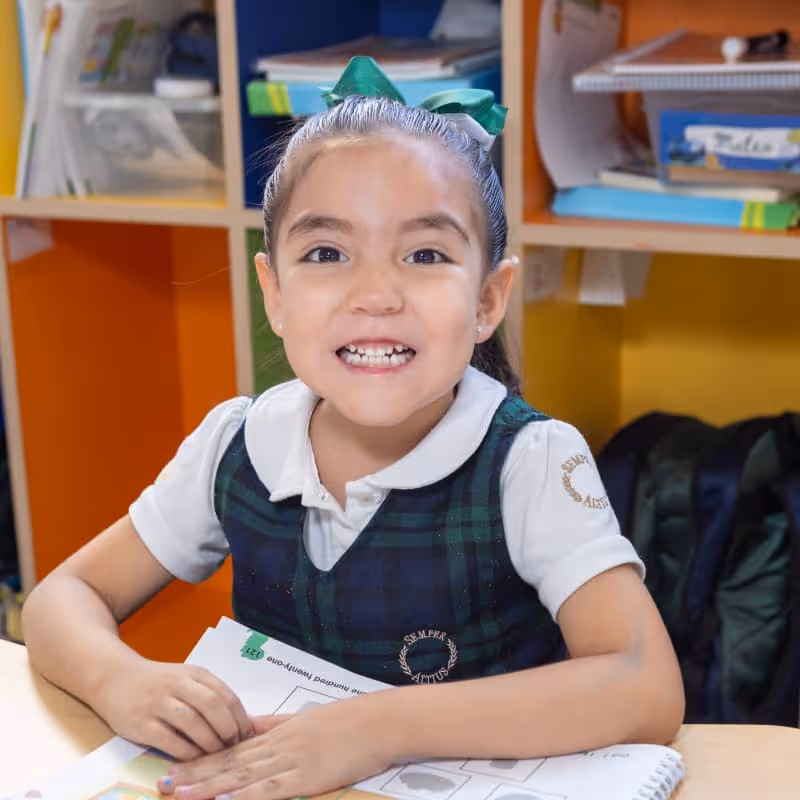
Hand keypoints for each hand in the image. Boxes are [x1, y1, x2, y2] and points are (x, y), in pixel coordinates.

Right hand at [94, 659, 252, 759]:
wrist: (116, 679)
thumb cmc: (159, 683)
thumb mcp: (187, 680)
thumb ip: (211, 696)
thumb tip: (243, 721)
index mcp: (194, 673)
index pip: (225, 694)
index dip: (239, 716)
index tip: (247, 733)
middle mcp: (177, 684)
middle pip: (211, 705)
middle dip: (227, 728)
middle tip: (234, 745)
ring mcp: (158, 703)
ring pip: (192, 722)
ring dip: (209, 741)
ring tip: (217, 753)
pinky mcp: (141, 723)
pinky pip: (169, 740)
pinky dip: (185, 751)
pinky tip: (194, 758)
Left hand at [158, 694, 396, 799]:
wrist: (377, 722)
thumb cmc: (347, 722)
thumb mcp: (305, 719)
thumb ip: (275, 725)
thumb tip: (248, 727)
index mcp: (277, 734)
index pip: (231, 750)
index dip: (200, 761)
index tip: (173, 768)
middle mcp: (276, 747)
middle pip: (228, 764)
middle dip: (194, 776)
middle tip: (161, 784)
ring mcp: (289, 762)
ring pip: (241, 777)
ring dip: (208, 788)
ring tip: (178, 794)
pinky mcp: (305, 777)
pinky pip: (269, 790)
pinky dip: (244, 796)